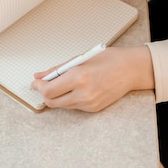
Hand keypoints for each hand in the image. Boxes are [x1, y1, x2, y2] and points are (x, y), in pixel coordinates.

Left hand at [30, 46, 154, 111]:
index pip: (48, 90)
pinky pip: (74, 106)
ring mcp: (89, 103)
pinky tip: (76, 88)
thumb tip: (40, 75)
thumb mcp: (80, 59)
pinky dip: (69, 98)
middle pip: (52, 102)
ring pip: (62, 105)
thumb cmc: (109, 60)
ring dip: (57, 96)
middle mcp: (83, 93)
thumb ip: (58, 69)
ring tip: (62, 83)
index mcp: (78, 77)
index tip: (36, 82)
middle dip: (45, 93)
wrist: (131, 70)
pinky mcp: (94, 109)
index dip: (38, 87)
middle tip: (45, 84)